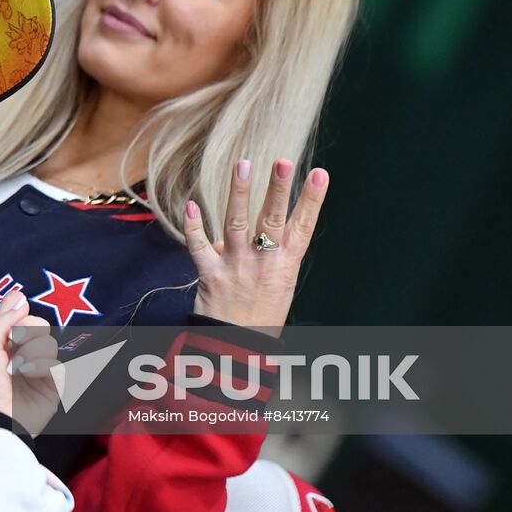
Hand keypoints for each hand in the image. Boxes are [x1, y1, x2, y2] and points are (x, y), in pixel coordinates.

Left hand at [0, 290, 59, 435]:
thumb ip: (3, 321)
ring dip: (33, 350)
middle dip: (29, 329)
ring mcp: (38, 371)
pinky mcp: (52, 387)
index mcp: (2, 346)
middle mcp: (22, 356)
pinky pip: (58, 365)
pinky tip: (30, 374)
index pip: (16, 320)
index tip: (20, 300)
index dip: (18, 310)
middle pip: (38, 326)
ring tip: (19, 367)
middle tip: (16, 339)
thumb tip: (21, 297)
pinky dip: (44, 366)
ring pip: (49, 343)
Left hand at [182, 158, 329, 334]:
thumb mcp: (278, 283)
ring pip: (238, 225)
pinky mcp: (210, 276)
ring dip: (239, 193)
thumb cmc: (260, 314)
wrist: (238, 351)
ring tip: (243, 165)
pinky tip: (190, 204)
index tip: (320, 173)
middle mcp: (264, 264)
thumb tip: (245, 226)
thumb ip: (266, 252)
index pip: (303, 227)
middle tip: (283, 161)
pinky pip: (199, 247)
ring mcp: (237, 269)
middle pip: (272, 220)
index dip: (312, 200)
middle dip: (278, 189)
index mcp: (286, 266)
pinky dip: (194, 226)